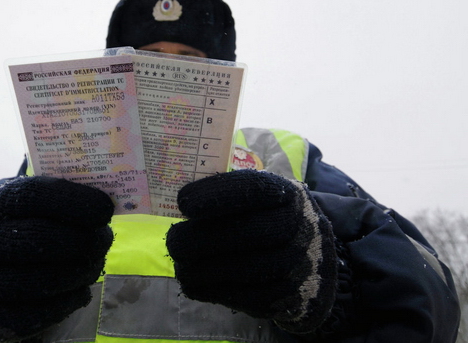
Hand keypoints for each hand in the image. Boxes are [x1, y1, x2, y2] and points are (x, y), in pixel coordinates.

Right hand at [0, 176, 113, 342]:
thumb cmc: (11, 227)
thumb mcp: (21, 202)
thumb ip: (55, 196)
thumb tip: (104, 197)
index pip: (34, 196)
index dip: (75, 202)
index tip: (105, 209)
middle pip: (44, 240)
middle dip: (86, 240)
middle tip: (105, 239)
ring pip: (48, 279)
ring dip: (83, 270)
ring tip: (95, 262)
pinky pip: (44, 312)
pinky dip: (71, 299)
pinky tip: (80, 287)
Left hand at [166, 170, 337, 333]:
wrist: (314, 258)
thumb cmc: (271, 219)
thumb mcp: (260, 198)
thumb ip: (228, 195)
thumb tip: (179, 203)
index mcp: (286, 194)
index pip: (253, 189)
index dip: (216, 195)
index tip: (183, 203)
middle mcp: (297, 227)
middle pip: (246, 233)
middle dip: (201, 238)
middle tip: (173, 240)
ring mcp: (296, 264)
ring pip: (246, 269)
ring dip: (203, 270)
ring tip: (180, 265)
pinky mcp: (288, 297)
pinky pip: (248, 297)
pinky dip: (215, 291)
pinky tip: (194, 284)